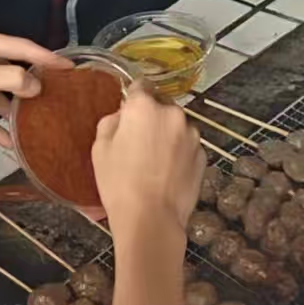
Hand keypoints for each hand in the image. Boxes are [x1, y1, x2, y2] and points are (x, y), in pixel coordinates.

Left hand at [0, 29, 68, 143]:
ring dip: (15, 110)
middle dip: (33, 84)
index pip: (22, 48)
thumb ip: (12, 80)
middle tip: (58, 97)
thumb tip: (38, 86)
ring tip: (39, 122)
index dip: (47, 57)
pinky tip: (11, 142)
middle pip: (11, 71)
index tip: (70, 69)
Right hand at [92, 85, 203, 236]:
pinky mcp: (203, 155)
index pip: (140, 85)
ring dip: (167, 135)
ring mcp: (192, 135)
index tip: (129, 112)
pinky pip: (187, 146)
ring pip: (176, 126)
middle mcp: (173, 114)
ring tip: (154, 162)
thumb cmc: (119, 183)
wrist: (151, 218)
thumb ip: (112, 121)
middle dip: (151, 117)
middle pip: (161, 106)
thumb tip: (123, 116)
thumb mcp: (100, 148)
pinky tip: (166, 173)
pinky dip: (179, 153)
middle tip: (138, 142)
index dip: (133, 98)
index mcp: (144, 106)